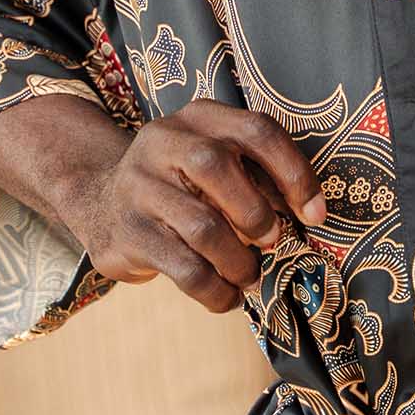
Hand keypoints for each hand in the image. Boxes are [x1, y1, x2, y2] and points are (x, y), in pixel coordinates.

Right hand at [64, 96, 326, 313]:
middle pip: (216, 165)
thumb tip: (310, 215)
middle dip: (256, 212)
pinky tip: (226, 296)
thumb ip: (255, 177)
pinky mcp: (128, 232)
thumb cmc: (180, 185)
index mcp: (199, 118)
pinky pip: (184, 268)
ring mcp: (138, 186)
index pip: (256, 131)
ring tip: (249, 275)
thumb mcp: (213, 163)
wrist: (98, 200)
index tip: (315, 214)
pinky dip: (216, 290)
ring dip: (239, 261)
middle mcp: (163, 141)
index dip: (294, 173)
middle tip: (273, 242)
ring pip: (202, 226)